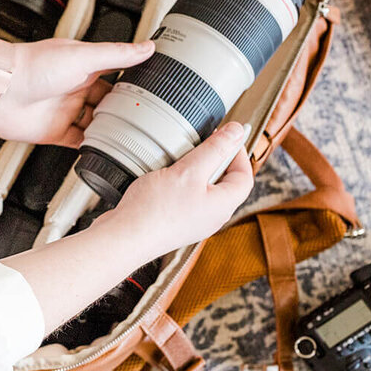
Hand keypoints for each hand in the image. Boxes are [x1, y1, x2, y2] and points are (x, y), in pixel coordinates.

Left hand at [0, 38, 154, 145]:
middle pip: (108, 102)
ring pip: (96, 123)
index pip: (117, 74)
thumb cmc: (32, 66)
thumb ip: (117, 55)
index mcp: (85, 66)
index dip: (134, 82)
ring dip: (110, 129)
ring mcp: (66, 111)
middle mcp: (76, 88)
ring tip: (131, 136)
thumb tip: (147, 47)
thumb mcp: (84, 57)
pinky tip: (105, 149)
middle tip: (146, 119)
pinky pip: (79, 141)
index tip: (155, 90)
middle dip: (125, 110)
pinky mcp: (55, 132)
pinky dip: (92, 146)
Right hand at [97, 122, 254, 259]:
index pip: (245, 176)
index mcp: (223, 205)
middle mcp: (212, 217)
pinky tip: (163, 179)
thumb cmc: (155, 210)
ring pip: (203, 189)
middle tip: (201, 145)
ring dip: (194, 171)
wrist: (125, 238)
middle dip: (215, 160)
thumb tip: (236, 132)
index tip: (227, 137)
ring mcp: (194, 222)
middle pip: (225, 182)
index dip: (239, 153)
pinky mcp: (176, 224)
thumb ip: (215, 149)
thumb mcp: (189, 170)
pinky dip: (179, 184)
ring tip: (179, 161)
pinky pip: (186, 198)